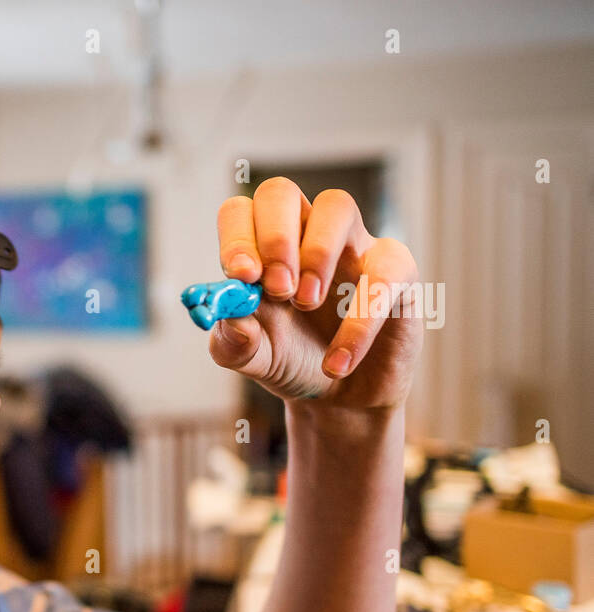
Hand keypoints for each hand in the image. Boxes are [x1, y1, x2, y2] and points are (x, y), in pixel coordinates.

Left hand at [211, 178, 423, 410]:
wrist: (340, 399)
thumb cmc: (292, 361)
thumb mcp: (253, 359)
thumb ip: (233, 343)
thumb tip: (232, 318)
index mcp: (260, 249)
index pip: (239, 212)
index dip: (236, 237)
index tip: (240, 276)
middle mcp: (303, 236)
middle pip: (280, 193)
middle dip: (274, 238)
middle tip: (277, 289)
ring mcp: (352, 246)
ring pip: (336, 206)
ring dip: (316, 253)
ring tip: (306, 305)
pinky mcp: (398, 273)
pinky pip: (383, 275)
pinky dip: (358, 323)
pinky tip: (337, 362)